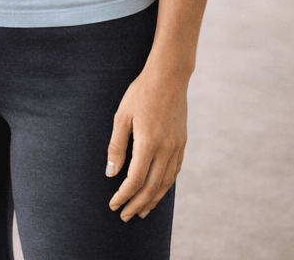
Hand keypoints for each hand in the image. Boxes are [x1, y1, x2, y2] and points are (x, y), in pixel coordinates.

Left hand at [106, 67, 187, 220]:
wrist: (169, 77)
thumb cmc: (140, 94)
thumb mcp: (121, 117)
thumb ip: (116, 147)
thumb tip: (111, 174)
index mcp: (148, 143)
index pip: (135, 179)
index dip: (124, 195)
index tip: (114, 204)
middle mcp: (166, 149)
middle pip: (152, 187)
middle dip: (137, 204)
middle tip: (125, 216)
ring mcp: (177, 147)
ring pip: (166, 182)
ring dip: (153, 199)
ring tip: (142, 211)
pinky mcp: (182, 143)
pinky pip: (174, 171)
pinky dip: (165, 185)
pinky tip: (157, 190)